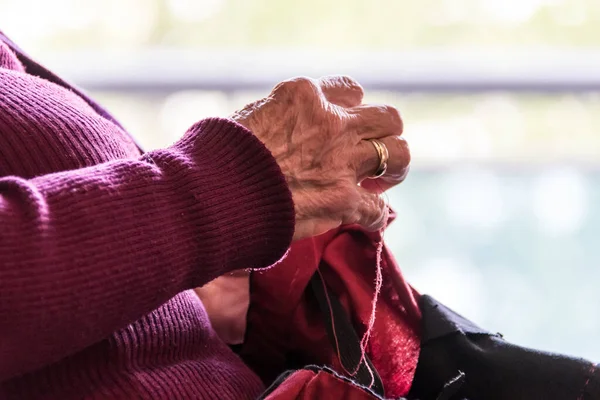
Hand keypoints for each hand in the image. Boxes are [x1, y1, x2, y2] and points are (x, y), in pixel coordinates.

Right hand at [232, 75, 409, 239]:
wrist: (213, 192)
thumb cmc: (219, 155)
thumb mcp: (250, 116)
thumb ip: (280, 116)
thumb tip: (285, 129)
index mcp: (305, 96)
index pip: (350, 91)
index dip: (350, 110)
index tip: (345, 124)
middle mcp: (332, 124)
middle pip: (387, 118)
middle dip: (384, 133)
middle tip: (374, 149)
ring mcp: (342, 162)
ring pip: (399, 154)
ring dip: (395, 166)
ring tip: (386, 177)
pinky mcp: (342, 200)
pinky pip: (378, 209)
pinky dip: (375, 215)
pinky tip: (368, 218)